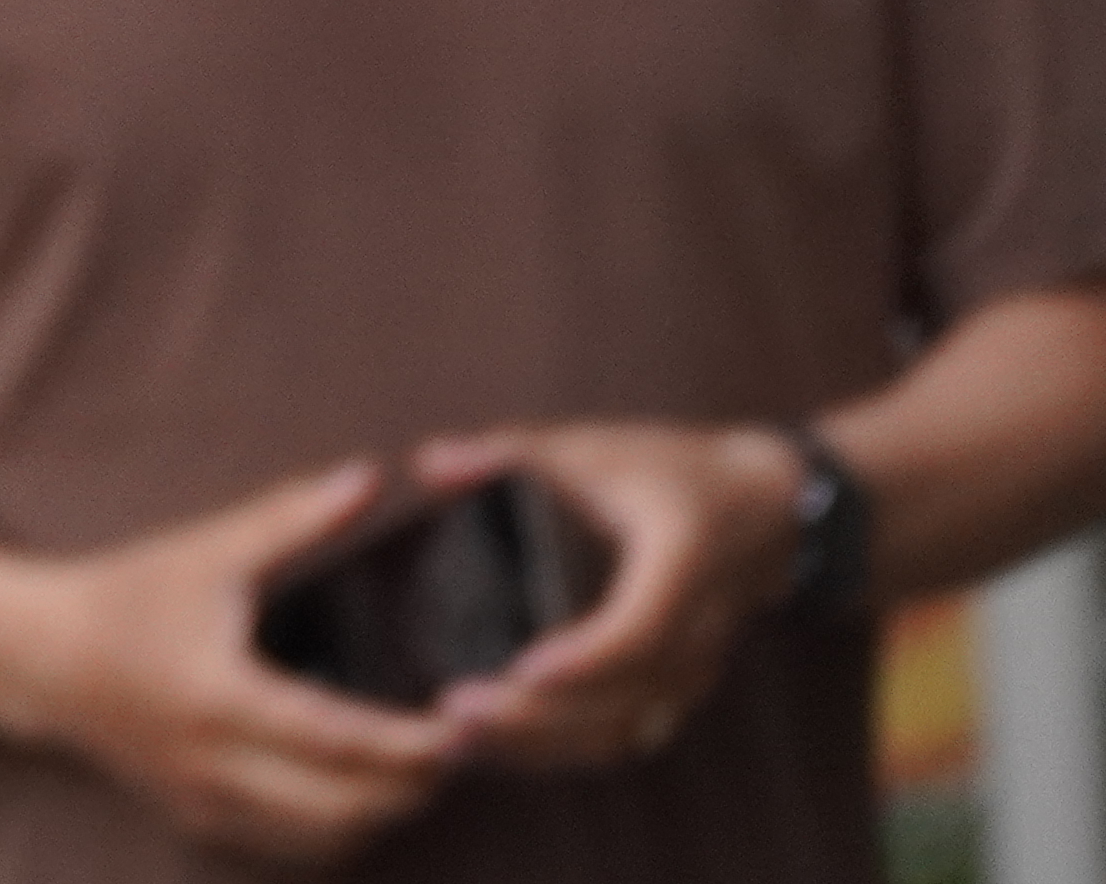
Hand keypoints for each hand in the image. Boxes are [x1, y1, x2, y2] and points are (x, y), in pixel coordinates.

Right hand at [2, 460, 468, 863]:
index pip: (337, 740)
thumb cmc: (127, 594)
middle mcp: (214, 764)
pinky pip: (295, 844)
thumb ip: (289, 518)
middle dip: (413, 782)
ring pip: (328, 837)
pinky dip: (340, 823)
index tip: (467, 727)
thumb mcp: (205, 551)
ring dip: (382, 808)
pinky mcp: (204, 821)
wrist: (41, 657)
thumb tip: (367, 479)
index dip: (411, 743)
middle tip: (460, 741)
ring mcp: (208, 802)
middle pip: (346, 807)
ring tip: (419, 761)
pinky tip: (359, 783)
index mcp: (218, 697)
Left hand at [418, 421, 804, 769]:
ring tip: (457, 739)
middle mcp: (698, 631)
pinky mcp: (675, 692)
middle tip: (455, 712)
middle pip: (625, 700)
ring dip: (543, 747)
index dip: (588, 658)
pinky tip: (496, 746)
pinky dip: (563, 750)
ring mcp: (693, 671)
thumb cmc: (672, 472)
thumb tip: (429, 466)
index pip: (643, 629)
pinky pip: (622, 737)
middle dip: (539, 717)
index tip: (523, 669)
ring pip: (622, 733)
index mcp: (684, 563)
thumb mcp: (598, 446)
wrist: (765, 513)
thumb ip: (513, 452)